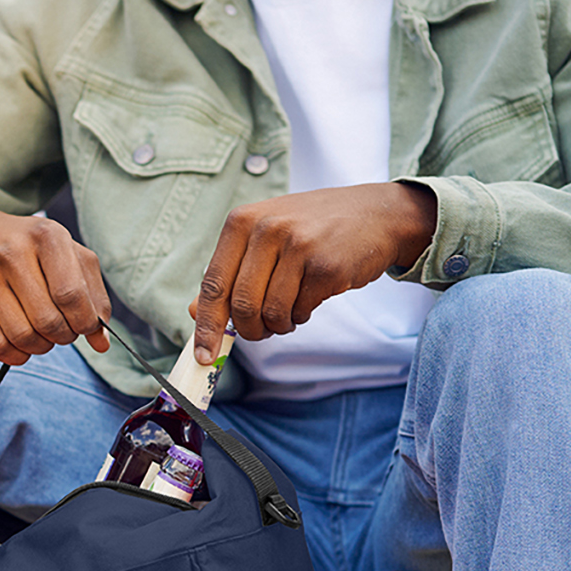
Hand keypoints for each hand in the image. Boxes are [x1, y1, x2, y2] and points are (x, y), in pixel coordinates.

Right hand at [0, 200, 110, 365]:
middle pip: (49, 321)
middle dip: (64, 336)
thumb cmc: (31, 248)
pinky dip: (17, 355)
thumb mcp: (70, 256)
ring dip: (42, 347)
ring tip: (44, 334)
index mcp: (47, 237)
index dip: (84, 322)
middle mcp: (13, 253)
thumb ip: (93, 297)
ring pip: (24, 337)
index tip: (85, 325)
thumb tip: (101, 342)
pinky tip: (23, 344)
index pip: (72, 295)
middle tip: (63, 329)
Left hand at [190, 182, 437, 363]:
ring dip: (280, 324)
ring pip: (272, 312)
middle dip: (251, 329)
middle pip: (242, 304)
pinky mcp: (326, 266)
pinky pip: (301, 310)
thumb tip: (195, 312)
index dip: (206, 325)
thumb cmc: (313, 228)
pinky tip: (311, 297)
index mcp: (242, 221)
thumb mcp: (265, 237)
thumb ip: (231, 272)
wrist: (375, 214)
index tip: (202, 356)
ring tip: (291, 309)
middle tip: (262, 330)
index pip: (213, 283)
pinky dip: (303, 314)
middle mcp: (267, 229)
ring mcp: (299, 246)